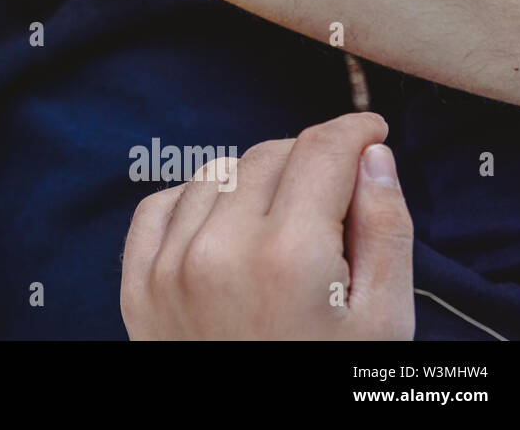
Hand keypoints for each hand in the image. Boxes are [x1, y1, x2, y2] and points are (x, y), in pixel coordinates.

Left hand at [120, 112, 414, 339]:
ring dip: (253, 183)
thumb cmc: (329, 387)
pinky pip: (160, 204)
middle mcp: (219, 250)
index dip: (353, 132)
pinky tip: (224, 227)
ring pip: (216, 173)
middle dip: (309, 162)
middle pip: (268, 157)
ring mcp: (168, 266)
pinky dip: (194, 202)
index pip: (320, 151)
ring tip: (282, 224)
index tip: (370, 133)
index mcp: (289, 257)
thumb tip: (373, 158)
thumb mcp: (383, 323)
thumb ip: (385, 232)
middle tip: (334, 196)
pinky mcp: (135, 284)